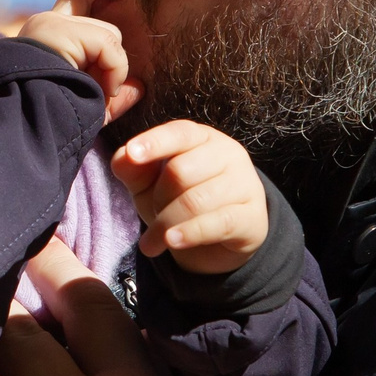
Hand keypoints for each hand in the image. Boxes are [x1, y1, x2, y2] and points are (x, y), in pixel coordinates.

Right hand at [18, 0, 141, 121]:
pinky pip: (108, 44)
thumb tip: (138, 88)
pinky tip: (102, 91)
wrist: (27, 126)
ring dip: (111, 68)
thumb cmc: (56, 123)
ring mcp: (52, 24)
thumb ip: (112, 95)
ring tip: (98, 93)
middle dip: (112, 47)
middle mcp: (46, 24)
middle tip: (107, 84)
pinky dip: (114, 70)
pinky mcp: (61, 31)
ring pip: (109, 34)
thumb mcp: (90, 106)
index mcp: (46, 38)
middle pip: (100, 13)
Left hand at [113, 119, 268, 274]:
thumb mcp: (150, 185)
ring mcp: (245, 184)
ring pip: (195, 200)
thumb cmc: (179, 201)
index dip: (155, 143)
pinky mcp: (252, 217)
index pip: (179, 133)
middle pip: (180, 171)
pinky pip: (217, 223)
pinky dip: (189, 233)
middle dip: (158, 198)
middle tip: (153, 217)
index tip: (132, 153)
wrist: (217, 241)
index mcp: (202, 138)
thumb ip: (134, 168)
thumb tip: (123, 157)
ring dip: (166, 224)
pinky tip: (172, 242)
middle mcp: (228, 154)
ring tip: (154, 240)